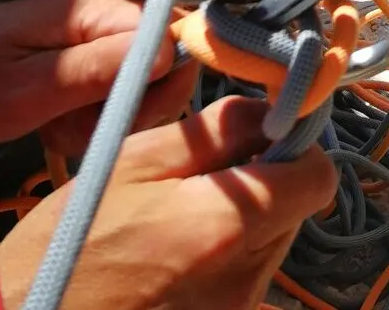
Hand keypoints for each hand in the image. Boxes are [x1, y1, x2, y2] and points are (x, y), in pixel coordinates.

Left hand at [0, 0, 195, 155]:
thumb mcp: (25, 87)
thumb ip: (94, 70)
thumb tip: (165, 53)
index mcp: (98, 12)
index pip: (171, 36)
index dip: (162, 81)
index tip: (121, 115)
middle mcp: (111, 19)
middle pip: (166, 66)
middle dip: (132, 109)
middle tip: (81, 126)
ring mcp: (104, 41)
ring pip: (143, 90)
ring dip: (105, 121)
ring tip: (58, 126)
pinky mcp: (94, 63)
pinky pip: (117, 99)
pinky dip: (91, 123)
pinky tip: (56, 124)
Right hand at [0, 98, 336, 309]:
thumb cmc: (71, 243)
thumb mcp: (135, 163)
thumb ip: (214, 131)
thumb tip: (272, 109)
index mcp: (224, 228)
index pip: (317, 177)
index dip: (299, 145)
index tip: (268, 130)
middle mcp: (244, 279)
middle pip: (295, 206)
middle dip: (266, 178)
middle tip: (207, 171)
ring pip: (273, 239)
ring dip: (245, 217)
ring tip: (181, 215)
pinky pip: (247, 274)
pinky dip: (227, 254)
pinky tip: (177, 252)